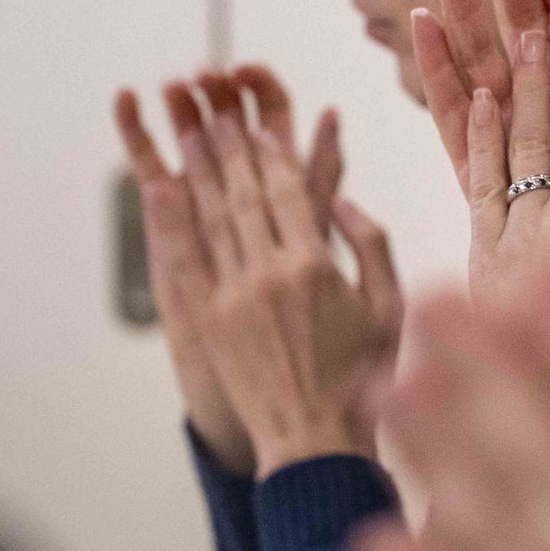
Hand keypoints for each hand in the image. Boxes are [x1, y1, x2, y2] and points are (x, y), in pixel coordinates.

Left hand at [114, 68, 346, 476]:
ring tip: (189, 135)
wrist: (314, 437)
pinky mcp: (209, 320)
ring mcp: (234, 297)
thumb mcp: (388, 305)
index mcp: (317, 266)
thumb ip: (371, 245)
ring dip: (199, 171)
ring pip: (211, 218)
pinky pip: (186, 260)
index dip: (271, 152)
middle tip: (214, 113)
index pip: (288, 191)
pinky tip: (161, 189)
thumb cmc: (362, 375)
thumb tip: (343, 201)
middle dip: (229, 148)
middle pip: (244, 194)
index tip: (258, 125)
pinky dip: (171, 220)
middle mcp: (270, 274)